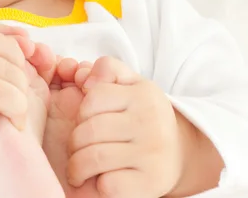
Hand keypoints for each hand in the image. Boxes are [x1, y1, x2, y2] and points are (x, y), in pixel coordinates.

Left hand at [67, 57, 183, 197]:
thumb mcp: (130, 83)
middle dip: (74, 142)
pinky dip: (98, 186)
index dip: (82, 112)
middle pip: (89, 130)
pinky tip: (100, 181)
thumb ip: (107, 69)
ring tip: (78, 169)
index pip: (93, 97)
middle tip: (76, 149)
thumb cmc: (142, 116)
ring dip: (77, 167)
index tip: (84, 122)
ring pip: (93, 158)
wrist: (180, 153)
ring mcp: (152, 153)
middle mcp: (151, 122)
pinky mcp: (151, 182)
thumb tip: (85, 78)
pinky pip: (109, 184)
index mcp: (143, 94)